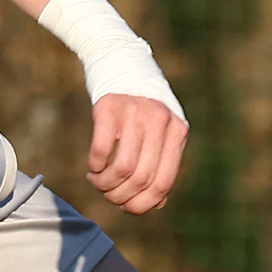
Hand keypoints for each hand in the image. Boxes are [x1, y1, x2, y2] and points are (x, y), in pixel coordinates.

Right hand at [85, 92, 185, 215]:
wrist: (123, 64)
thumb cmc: (143, 109)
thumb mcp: (162, 132)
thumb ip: (163, 163)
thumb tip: (157, 203)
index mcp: (178, 132)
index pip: (163, 183)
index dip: (142, 204)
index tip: (126, 206)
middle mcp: (160, 122)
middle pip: (141, 179)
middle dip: (120, 196)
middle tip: (108, 194)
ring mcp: (135, 113)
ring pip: (122, 168)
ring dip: (105, 185)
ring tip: (98, 182)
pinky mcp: (109, 107)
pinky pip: (101, 151)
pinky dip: (95, 166)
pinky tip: (93, 166)